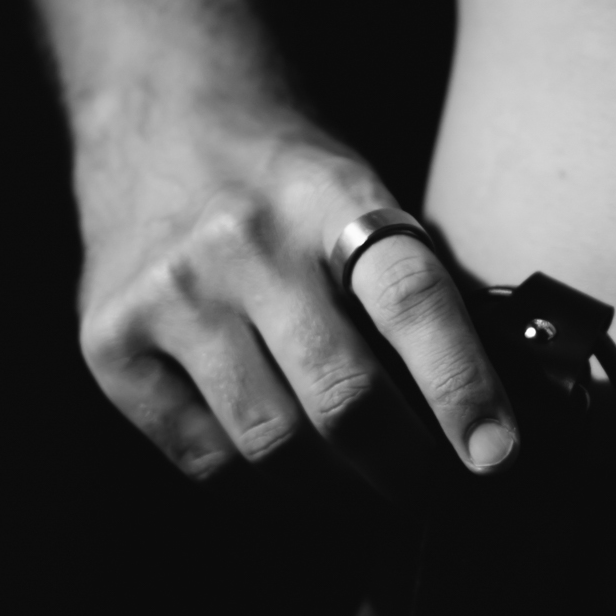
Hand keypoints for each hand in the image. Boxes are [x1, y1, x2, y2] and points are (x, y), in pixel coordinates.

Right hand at [75, 85, 515, 498]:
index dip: (461, 387)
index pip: (410, 299)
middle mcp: (243, 243)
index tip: (498, 456)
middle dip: (412, 472)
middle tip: (449, 499)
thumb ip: (421, 288)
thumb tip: (504, 404)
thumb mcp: (364, 194)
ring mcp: (169, 296)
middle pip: (343, 397)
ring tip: (380, 493)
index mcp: (330, 197)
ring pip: (274, 447)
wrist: (160, 116)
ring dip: (345, 494)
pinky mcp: (111, 345)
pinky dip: (269, 493)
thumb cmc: (288, 179)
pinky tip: (303, 482)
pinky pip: (206, 461)